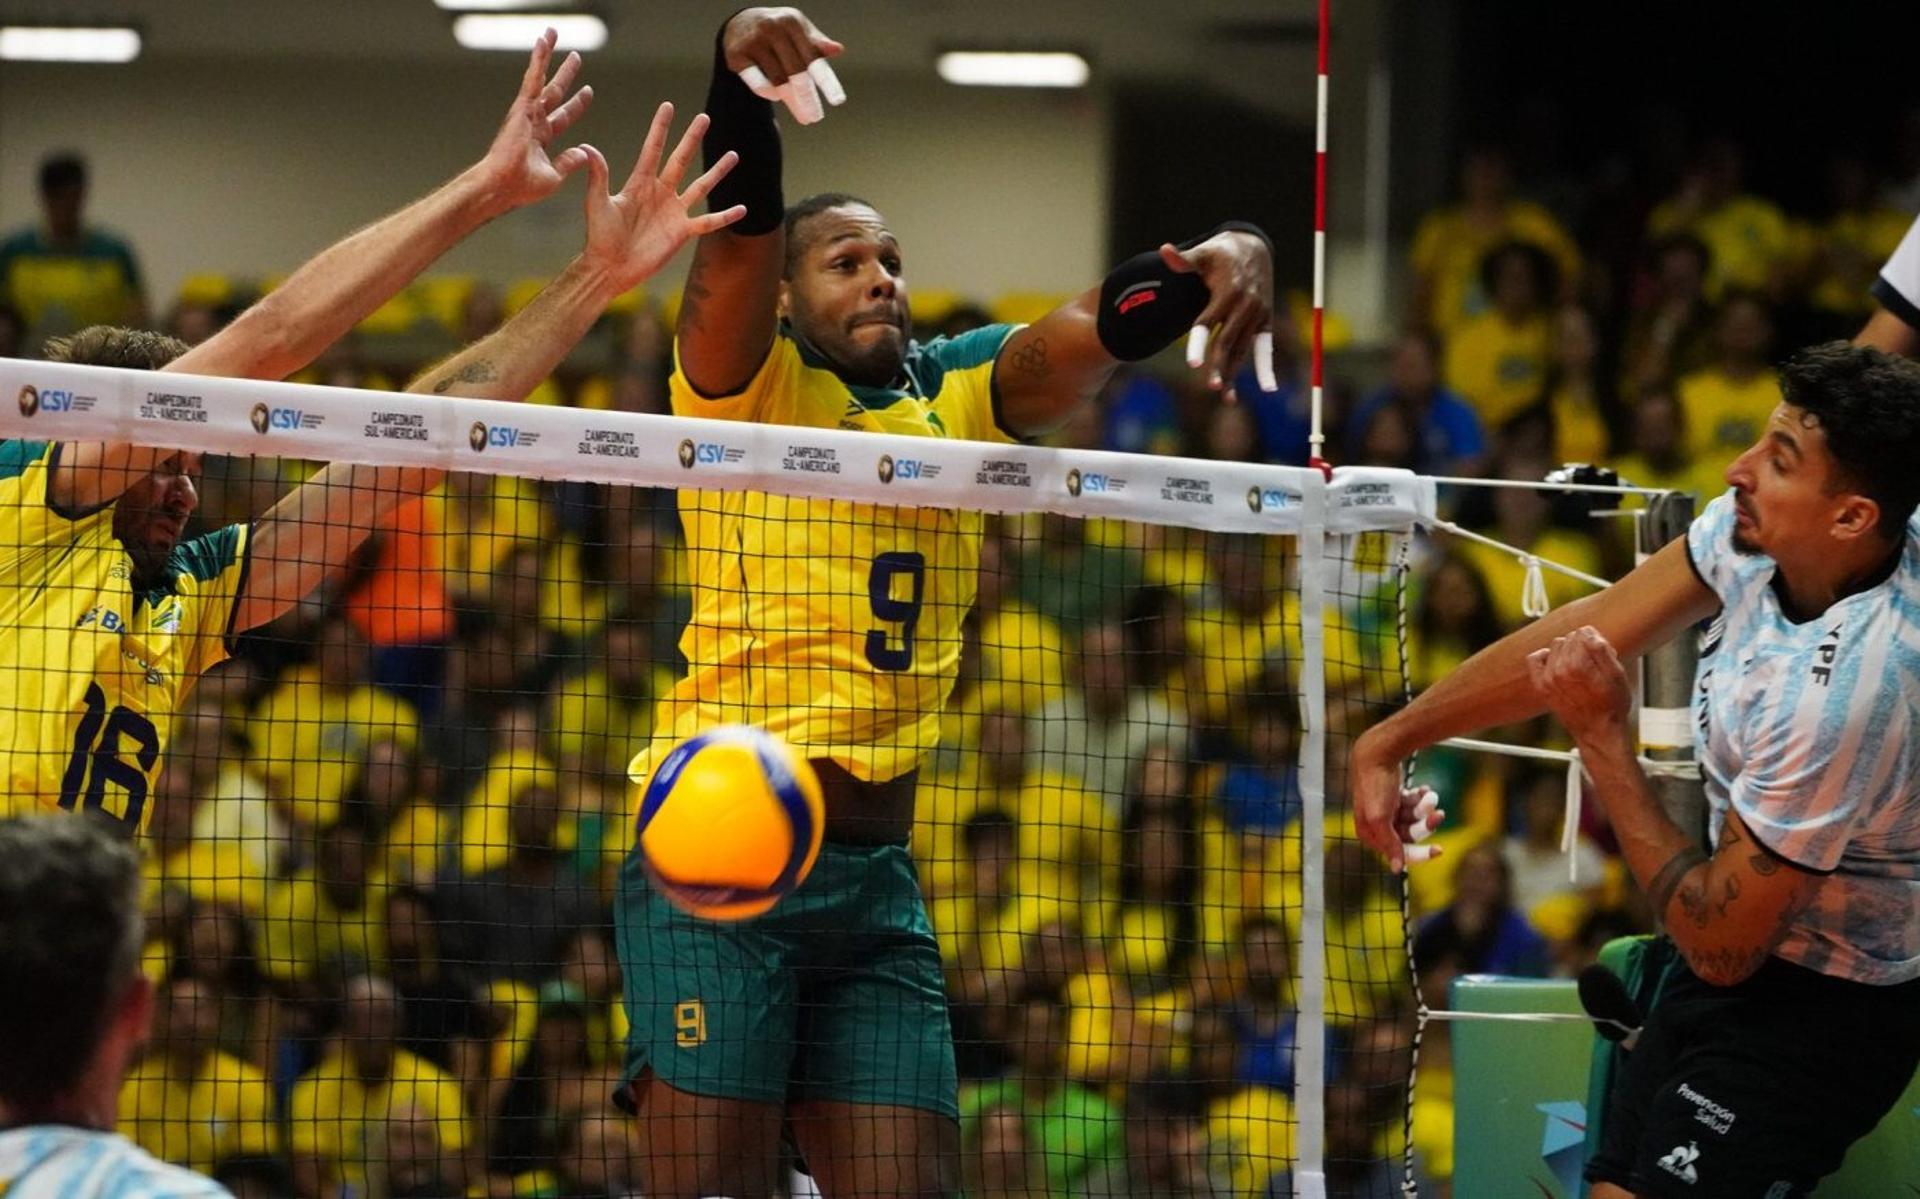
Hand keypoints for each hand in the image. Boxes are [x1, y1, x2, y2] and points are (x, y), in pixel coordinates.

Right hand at [474, 29, 595, 212]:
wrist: (503, 186)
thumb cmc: (522, 187)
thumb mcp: (555, 177)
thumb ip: (568, 163)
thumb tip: (584, 153)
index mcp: (541, 138)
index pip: (563, 116)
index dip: (576, 104)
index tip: (588, 91)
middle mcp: (533, 122)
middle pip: (554, 92)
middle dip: (566, 75)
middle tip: (575, 56)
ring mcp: (526, 113)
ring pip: (541, 78)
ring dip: (547, 56)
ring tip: (552, 34)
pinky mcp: (521, 108)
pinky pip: (532, 79)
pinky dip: (538, 60)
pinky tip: (543, 42)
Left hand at [577, 103, 747, 293]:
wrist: (610, 268)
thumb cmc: (599, 237)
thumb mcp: (597, 204)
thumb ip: (598, 176)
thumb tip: (586, 148)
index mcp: (639, 183)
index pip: (653, 149)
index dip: (660, 128)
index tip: (668, 106)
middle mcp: (659, 193)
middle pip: (680, 160)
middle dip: (692, 138)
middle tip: (705, 117)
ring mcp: (673, 212)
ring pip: (701, 186)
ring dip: (717, 171)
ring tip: (733, 155)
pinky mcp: (682, 232)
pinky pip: (708, 222)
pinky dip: (725, 216)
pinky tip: (742, 208)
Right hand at [723, 7, 846, 124]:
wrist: (741, 22)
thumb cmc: (781, 31)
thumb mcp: (800, 32)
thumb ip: (817, 44)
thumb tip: (838, 50)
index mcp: (792, 21)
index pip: (813, 57)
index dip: (826, 81)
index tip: (838, 101)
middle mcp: (772, 28)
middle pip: (795, 72)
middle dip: (807, 99)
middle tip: (814, 118)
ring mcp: (753, 41)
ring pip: (777, 82)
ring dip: (791, 101)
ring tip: (802, 113)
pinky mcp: (736, 55)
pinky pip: (758, 84)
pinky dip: (769, 93)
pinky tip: (776, 96)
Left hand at [1162, 231, 1275, 401]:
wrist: (1253, 247)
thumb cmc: (1220, 253)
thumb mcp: (1203, 253)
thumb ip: (1184, 260)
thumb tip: (1164, 250)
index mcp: (1227, 292)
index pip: (1209, 321)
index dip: (1200, 341)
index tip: (1192, 363)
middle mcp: (1245, 305)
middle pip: (1228, 341)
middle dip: (1219, 365)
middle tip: (1210, 387)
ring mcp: (1257, 314)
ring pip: (1243, 349)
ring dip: (1235, 373)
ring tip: (1226, 398)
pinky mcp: (1265, 320)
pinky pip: (1265, 347)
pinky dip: (1266, 367)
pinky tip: (1268, 389)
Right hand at [1351, 732, 1445, 873]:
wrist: (1378, 752)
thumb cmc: (1375, 784)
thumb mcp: (1380, 818)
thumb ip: (1390, 844)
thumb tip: (1396, 869)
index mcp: (1370, 834)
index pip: (1400, 852)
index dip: (1420, 853)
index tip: (1439, 850)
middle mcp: (1379, 825)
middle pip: (1410, 835)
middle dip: (1425, 823)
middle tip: (1439, 813)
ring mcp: (1388, 811)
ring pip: (1415, 819)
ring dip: (1424, 807)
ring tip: (1428, 794)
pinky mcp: (1395, 798)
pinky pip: (1414, 805)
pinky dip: (1420, 798)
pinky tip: (1422, 789)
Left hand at [1526, 625, 1633, 743]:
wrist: (1598, 731)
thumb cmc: (1611, 706)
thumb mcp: (1618, 675)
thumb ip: (1602, 650)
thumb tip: (1588, 632)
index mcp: (1579, 665)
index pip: (1584, 632)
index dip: (1596, 641)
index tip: (1603, 653)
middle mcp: (1559, 670)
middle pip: (1570, 638)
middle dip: (1583, 646)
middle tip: (1594, 664)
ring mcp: (1548, 677)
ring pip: (1556, 645)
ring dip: (1567, 652)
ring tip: (1580, 668)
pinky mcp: (1541, 685)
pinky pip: (1535, 658)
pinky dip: (1545, 657)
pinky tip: (1557, 664)